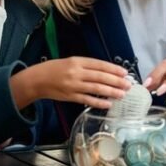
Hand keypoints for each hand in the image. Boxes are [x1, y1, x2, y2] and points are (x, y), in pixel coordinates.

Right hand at [11, 57, 130, 108]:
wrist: (37, 80)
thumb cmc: (54, 69)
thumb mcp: (69, 61)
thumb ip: (86, 66)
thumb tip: (105, 72)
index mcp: (77, 61)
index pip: (99, 64)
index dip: (113, 69)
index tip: (124, 72)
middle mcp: (76, 72)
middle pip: (100, 77)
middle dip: (116, 81)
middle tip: (128, 85)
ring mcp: (73, 85)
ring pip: (96, 89)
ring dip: (111, 92)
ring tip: (122, 94)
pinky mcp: (70, 97)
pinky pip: (87, 100)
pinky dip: (99, 102)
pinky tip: (108, 104)